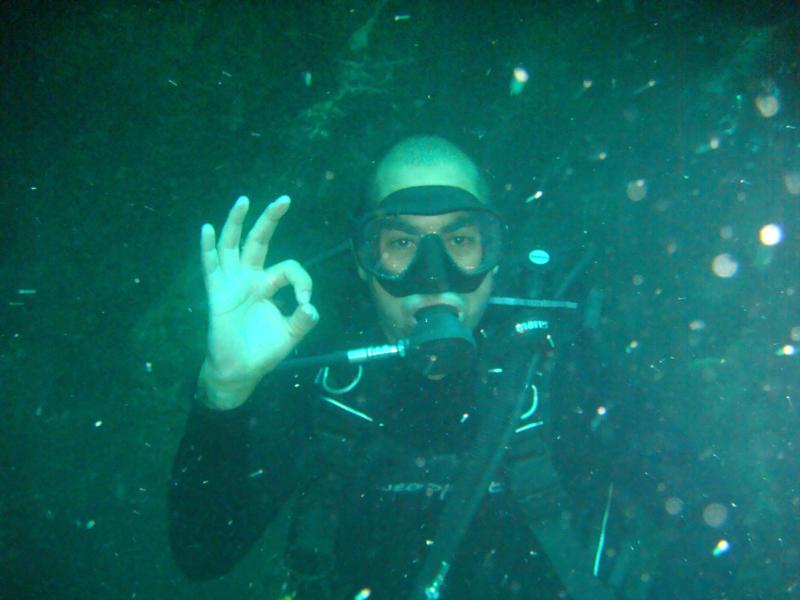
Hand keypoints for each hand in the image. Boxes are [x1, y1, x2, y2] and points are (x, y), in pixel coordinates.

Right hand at [198, 195, 318, 409]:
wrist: (240, 370)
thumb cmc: (264, 351)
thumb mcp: (291, 335)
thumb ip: (303, 321)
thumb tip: (312, 307)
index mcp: (269, 284)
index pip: (289, 268)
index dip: (302, 280)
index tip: (306, 302)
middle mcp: (250, 277)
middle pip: (260, 241)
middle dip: (270, 220)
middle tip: (285, 199)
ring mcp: (232, 282)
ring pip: (232, 245)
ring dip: (237, 222)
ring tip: (244, 200)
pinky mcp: (217, 293)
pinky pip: (210, 266)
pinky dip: (207, 247)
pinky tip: (207, 228)